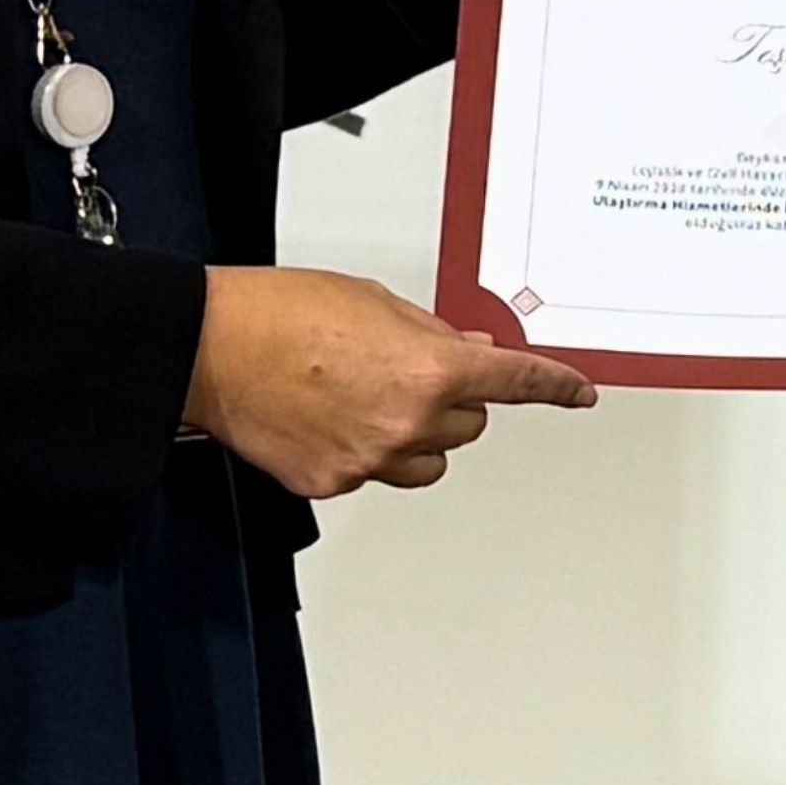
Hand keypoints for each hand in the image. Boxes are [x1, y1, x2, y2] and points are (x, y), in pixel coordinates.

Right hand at [187, 267, 595, 496]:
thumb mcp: (374, 301)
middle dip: (452, 398)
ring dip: (418, 433)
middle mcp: (409, 422)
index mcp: (429, 369)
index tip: (576, 392)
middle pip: (470, 424)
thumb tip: (470, 351)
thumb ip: (432, 334)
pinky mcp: (334, 482)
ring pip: (429, 460)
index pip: (516, 383)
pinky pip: (374, 473)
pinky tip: (328, 417)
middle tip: (404, 370)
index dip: (554, 387)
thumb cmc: (279, 313)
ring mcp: (372, 460)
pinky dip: (365, 449)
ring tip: (365, 397)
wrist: (209, 347)